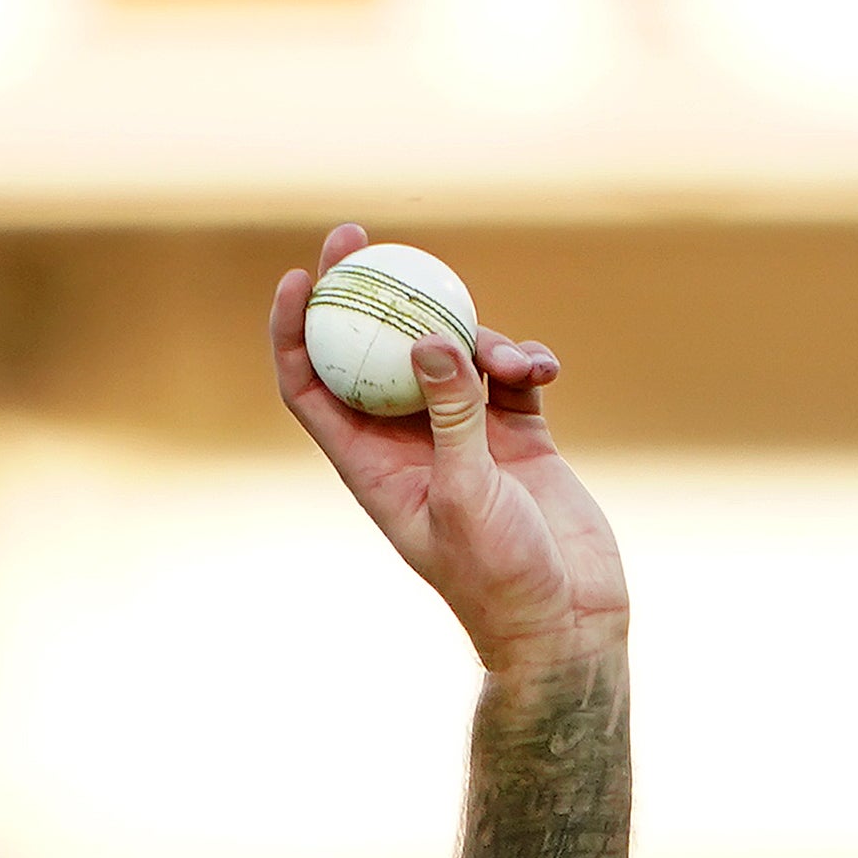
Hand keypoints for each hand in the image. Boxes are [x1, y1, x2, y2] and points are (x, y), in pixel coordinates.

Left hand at [272, 224, 628, 671]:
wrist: (565, 620)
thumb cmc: (500, 577)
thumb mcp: (469, 493)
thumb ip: (450, 416)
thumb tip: (427, 338)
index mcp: (369, 465)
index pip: (311, 386)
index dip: (293, 333)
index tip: (296, 279)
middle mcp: (407, 445)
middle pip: (372, 353)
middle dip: (366, 295)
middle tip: (363, 236)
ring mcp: (463, 436)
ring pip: (450, 355)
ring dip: (478, 339)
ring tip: (514, 363)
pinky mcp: (517, 435)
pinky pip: (509, 375)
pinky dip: (523, 361)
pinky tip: (543, 368)